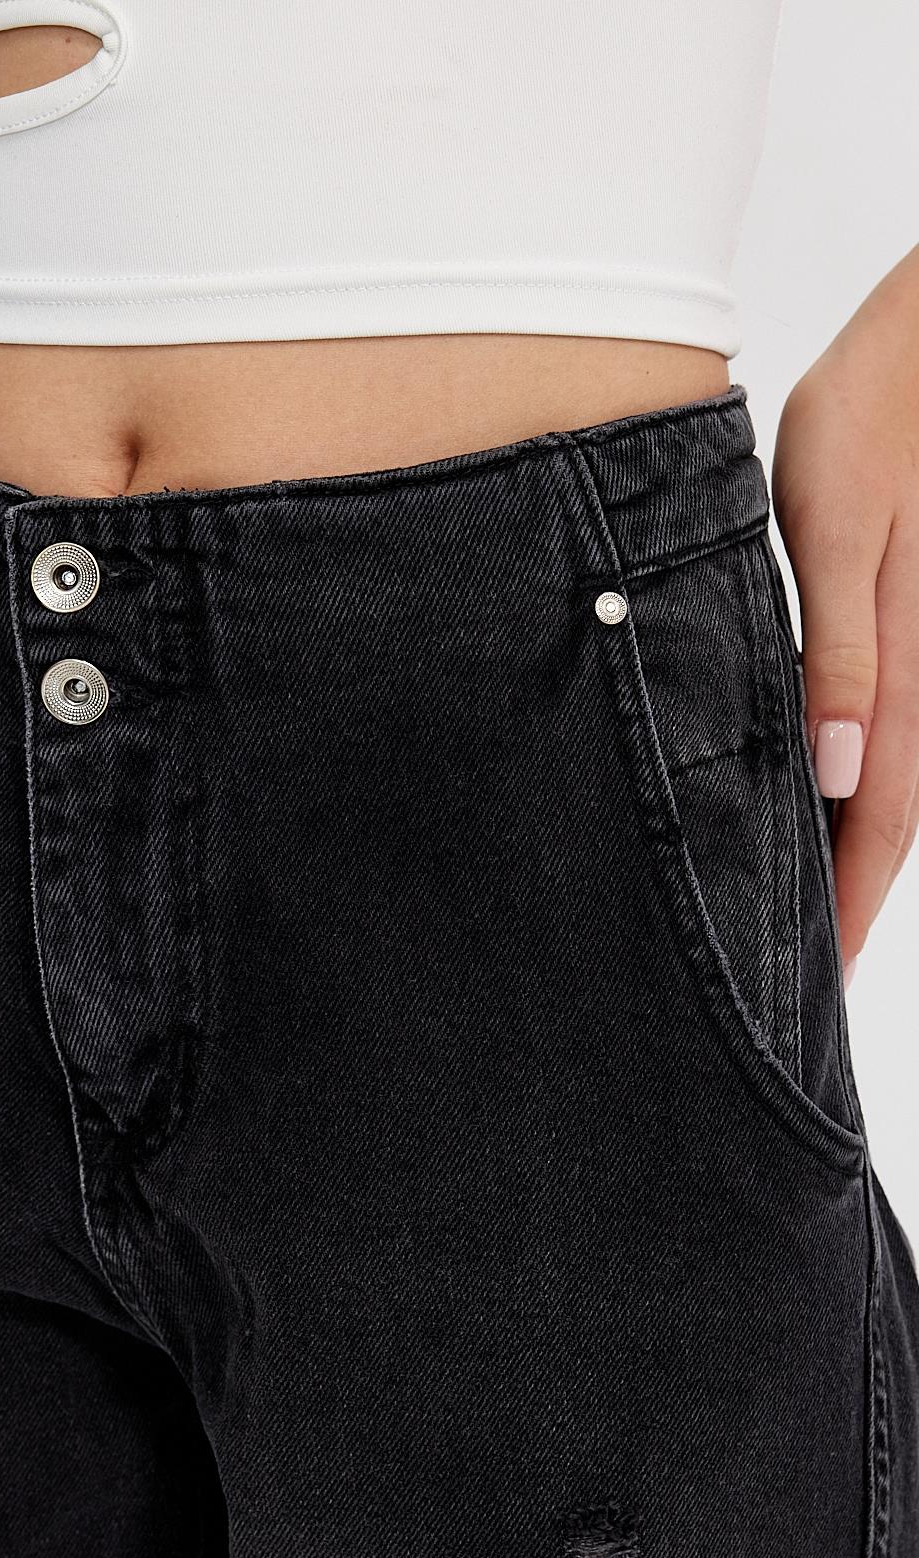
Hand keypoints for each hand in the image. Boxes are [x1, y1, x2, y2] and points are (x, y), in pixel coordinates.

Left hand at [771, 243, 918, 973]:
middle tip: (806, 979)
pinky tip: (836, 796)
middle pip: (893, 815)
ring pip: (897, 776)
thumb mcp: (837, 528)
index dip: (847, 907)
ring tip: (815, 910)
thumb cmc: (877, 413)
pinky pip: (892, 721)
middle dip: (852, 898)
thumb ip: (836, 650)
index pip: (881, 821)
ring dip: (862, 848)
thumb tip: (844, 775)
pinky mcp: (912, 621)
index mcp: (902, 668)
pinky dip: (869, 782)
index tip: (814, 987)